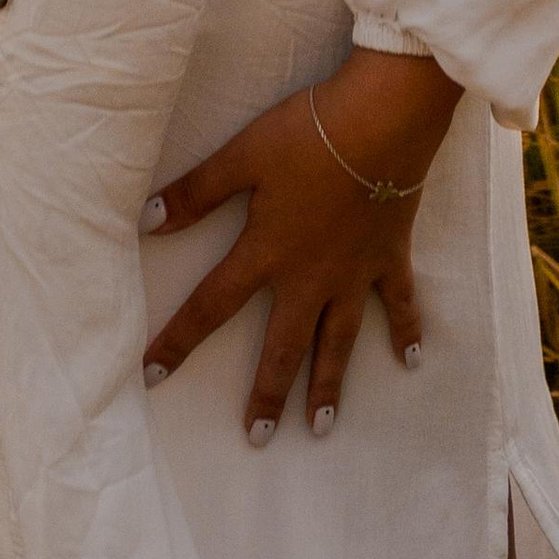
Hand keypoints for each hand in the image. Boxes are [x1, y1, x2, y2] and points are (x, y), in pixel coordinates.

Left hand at [139, 47, 460, 442]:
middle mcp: (310, 277)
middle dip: (267, 394)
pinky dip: (407, 331)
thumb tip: (147, 221)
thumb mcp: (243, 155)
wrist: (383, 121)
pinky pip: (401, 303)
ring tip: (320, 428)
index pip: (212, 305)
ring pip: (338, 341)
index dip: (179, 340)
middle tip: (257, 437)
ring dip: (328, 385)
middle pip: (282, 346)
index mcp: (267, 252)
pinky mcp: (391, 255)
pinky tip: (412, 360)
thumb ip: (197, 192)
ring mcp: (355, 272)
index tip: (152, 376)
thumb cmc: (309, 134)